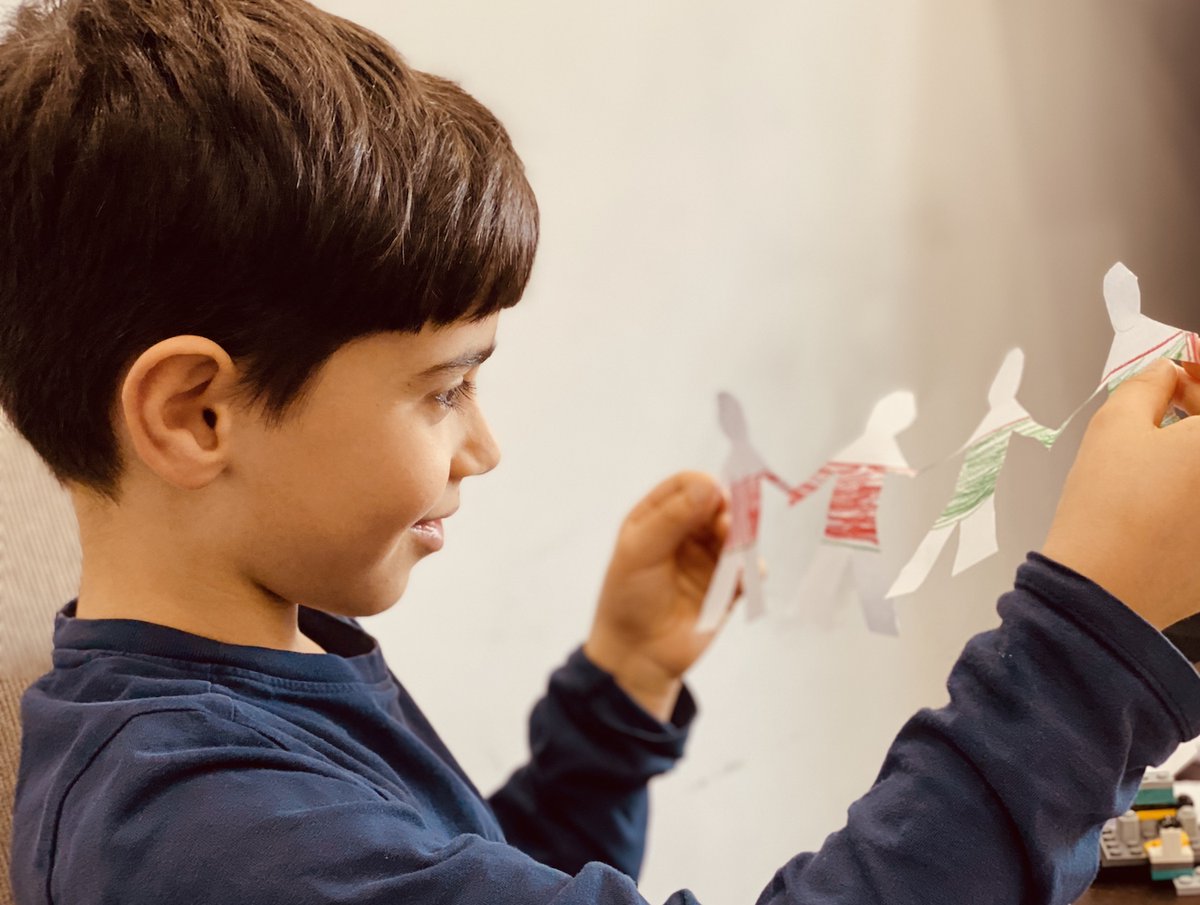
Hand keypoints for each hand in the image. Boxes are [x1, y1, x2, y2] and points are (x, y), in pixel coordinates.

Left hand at [583, 471, 732, 720]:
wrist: (637, 655)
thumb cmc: (629, 598)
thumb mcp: (641, 552)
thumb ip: (673, 517)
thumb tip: (709, 485)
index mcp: (657, 517)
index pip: (687, 485)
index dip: (703, 486)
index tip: (715, 497)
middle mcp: (686, 533)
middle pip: (719, 506)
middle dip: (728, 511)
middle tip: (725, 526)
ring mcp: (709, 558)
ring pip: (738, 534)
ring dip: (742, 538)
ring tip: (734, 549)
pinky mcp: (728, 586)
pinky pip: (749, 569)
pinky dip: (750, 570)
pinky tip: (742, 577)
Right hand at [1042, 359, 1199, 629]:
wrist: (1103, 587)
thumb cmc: (1109, 513)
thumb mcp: (1115, 425)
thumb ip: (1147, 385)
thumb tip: (1163, 375)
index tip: (1183, 369)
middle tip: (1170, 398)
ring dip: (1194, 450)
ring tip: (1161, 445)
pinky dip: (1193, 489)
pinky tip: (1166, 487)